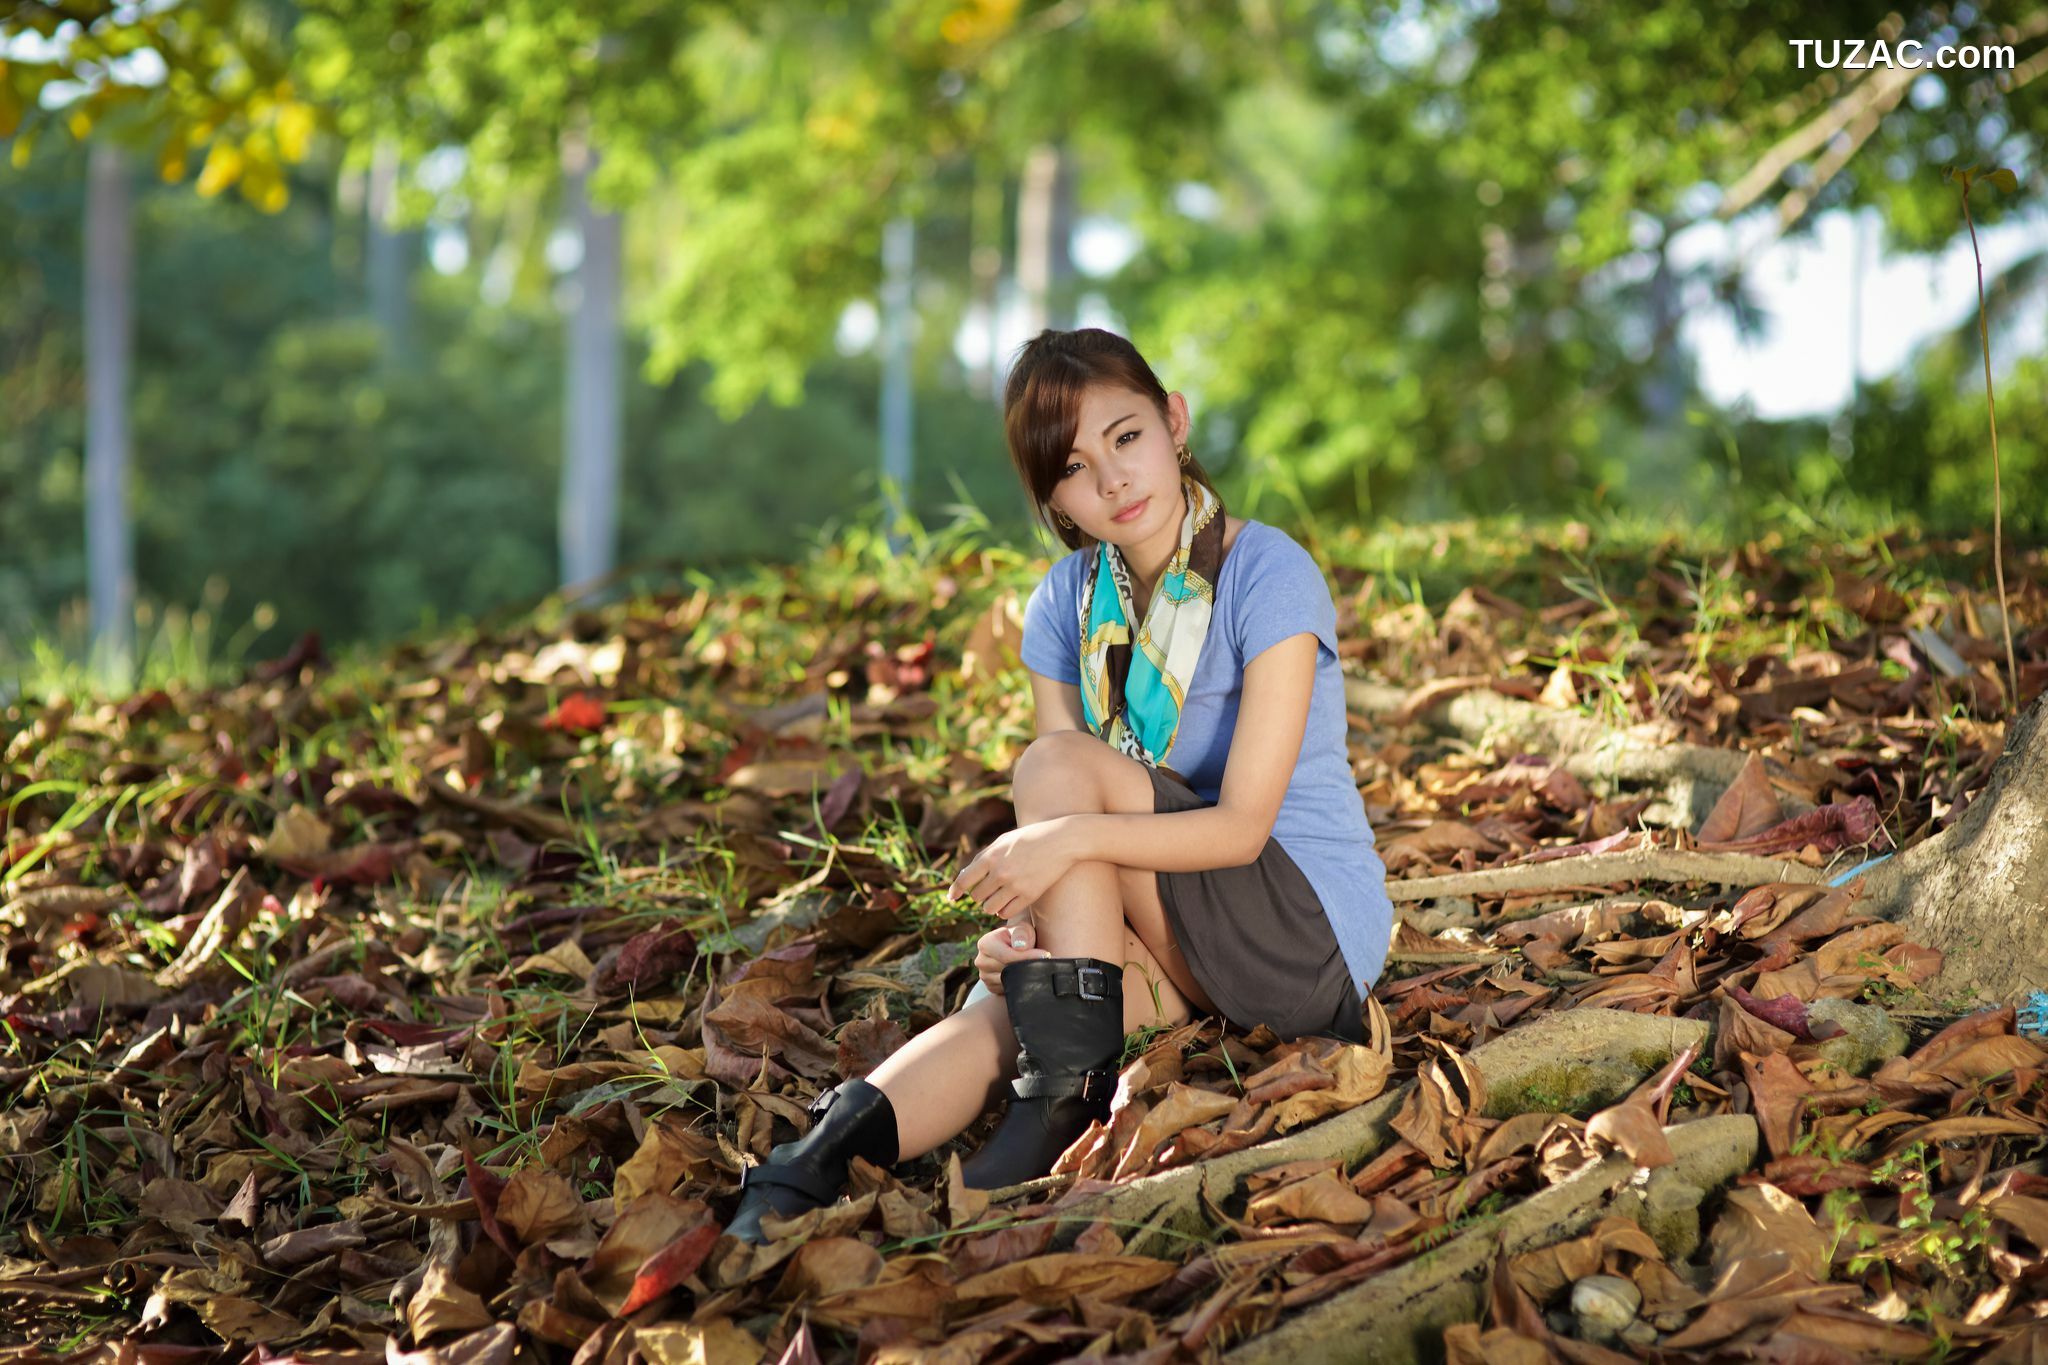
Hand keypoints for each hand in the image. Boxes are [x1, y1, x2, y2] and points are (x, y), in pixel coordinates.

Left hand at [947, 819, 1078, 923]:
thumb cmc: (1031, 838)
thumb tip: (965, 875)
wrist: (1062, 841)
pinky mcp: (1029, 896)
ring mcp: (1015, 886)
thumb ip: (984, 856)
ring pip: (989, 908)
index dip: (955, 891)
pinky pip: (1006, 913)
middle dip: (979, 894)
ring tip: (998, 897)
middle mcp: (1000, 873)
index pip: (964, 880)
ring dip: (990, 904)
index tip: (952, 898)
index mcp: (991, 856)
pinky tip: (1008, 902)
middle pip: (976, 896)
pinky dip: (1003, 910)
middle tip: (988, 889)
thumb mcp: (1003, 840)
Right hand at [973, 918, 1049, 995]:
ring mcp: (984, 976)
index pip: (1007, 956)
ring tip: (1036, 966)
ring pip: (1009, 982)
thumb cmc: (1022, 934)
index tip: (1046, 955)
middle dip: (1028, 966)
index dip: (1027, 957)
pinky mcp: (991, 987)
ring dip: (1025, 975)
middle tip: (1046, 962)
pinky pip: (1008, 990)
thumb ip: (1022, 933)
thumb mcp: (1023, 928)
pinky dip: (1019, 984)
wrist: (1016, 946)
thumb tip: (1020, 946)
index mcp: (985, 943)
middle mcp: (981, 961)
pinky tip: (1026, 974)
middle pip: (1008, 970)